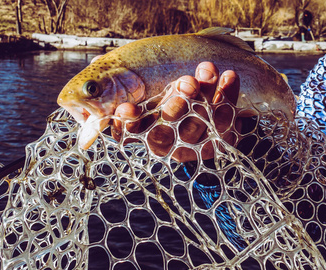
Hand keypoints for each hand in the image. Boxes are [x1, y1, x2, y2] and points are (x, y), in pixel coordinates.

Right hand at [111, 62, 240, 161]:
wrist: (207, 112)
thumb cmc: (168, 99)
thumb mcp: (145, 93)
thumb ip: (124, 86)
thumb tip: (96, 69)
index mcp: (148, 135)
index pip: (134, 133)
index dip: (129, 124)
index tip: (126, 108)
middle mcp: (171, 144)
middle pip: (171, 130)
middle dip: (178, 105)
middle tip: (185, 82)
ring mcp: (198, 144)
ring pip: (201, 123)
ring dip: (206, 94)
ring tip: (207, 69)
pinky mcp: (221, 139)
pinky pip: (227, 120)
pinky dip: (228, 95)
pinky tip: (229, 76)